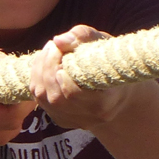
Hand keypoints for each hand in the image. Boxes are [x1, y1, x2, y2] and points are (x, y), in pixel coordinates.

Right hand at [0, 48, 35, 158]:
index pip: (15, 108)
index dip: (21, 85)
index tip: (12, 66)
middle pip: (25, 105)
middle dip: (20, 82)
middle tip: (5, 66)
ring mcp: (2, 137)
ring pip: (25, 108)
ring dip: (17, 90)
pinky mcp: (6, 136)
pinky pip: (19, 114)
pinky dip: (14, 100)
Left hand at [29, 25, 150, 130]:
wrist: (121, 95)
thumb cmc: (113, 65)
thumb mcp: (105, 46)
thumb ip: (84, 37)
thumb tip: (58, 40)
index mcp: (105, 103)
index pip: (74, 94)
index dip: (61, 72)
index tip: (60, 50)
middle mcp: (89, 118)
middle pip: (56, 97)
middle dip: (47, 67)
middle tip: (52, 46)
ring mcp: (74, 121)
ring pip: (44, 99)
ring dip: (39, 72)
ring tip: (48, 52)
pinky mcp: (62, 120)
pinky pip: (40, 100)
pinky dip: (37, 79)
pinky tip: (45, 64)